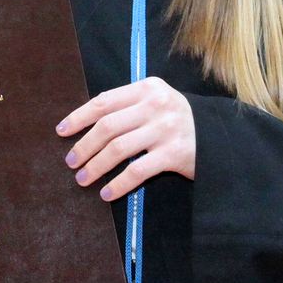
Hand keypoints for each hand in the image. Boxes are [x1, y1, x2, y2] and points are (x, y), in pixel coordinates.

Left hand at [58, 76, 195, 201]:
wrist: (220, 137)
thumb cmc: (179, 121)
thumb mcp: (157, 102)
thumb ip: (129, 106)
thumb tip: (86, 124)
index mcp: (147, 88)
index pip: (104, 101)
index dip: (79, 117)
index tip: (61, 131)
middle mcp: (156, 105)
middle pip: (107, 126)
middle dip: (83, 146)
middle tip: (71, 162)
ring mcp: (165, 129)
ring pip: (118, 149)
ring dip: (95, 166)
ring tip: (83, 179)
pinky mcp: (174, 154)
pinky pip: (137, 171)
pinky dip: (118, 184)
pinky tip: (107, 193)